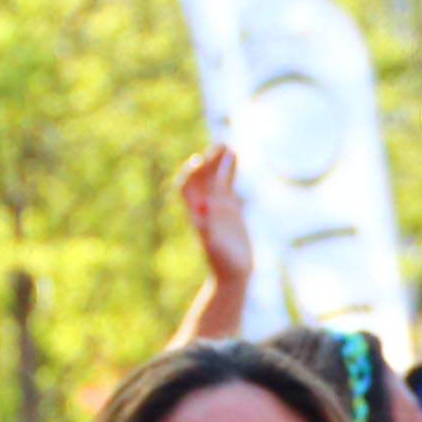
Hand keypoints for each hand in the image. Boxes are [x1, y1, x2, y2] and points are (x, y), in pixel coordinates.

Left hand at [176, 143, 254, 283]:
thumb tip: (204, 207)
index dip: (190, 173)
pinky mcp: (229, 209)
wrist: (232, 275)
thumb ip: (209, 227)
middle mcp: (204, 208)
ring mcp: (216, 206)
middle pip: (200, 178)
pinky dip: (229, 170)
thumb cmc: (223, 264)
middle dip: (208, 162)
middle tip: (220, 146)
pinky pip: (226, 184)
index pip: (186, 187)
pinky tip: (234, 157)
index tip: (199, 162)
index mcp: (196, 215)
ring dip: (218, 162)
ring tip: (228, 146)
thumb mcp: (215, 247)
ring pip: (213, 178)